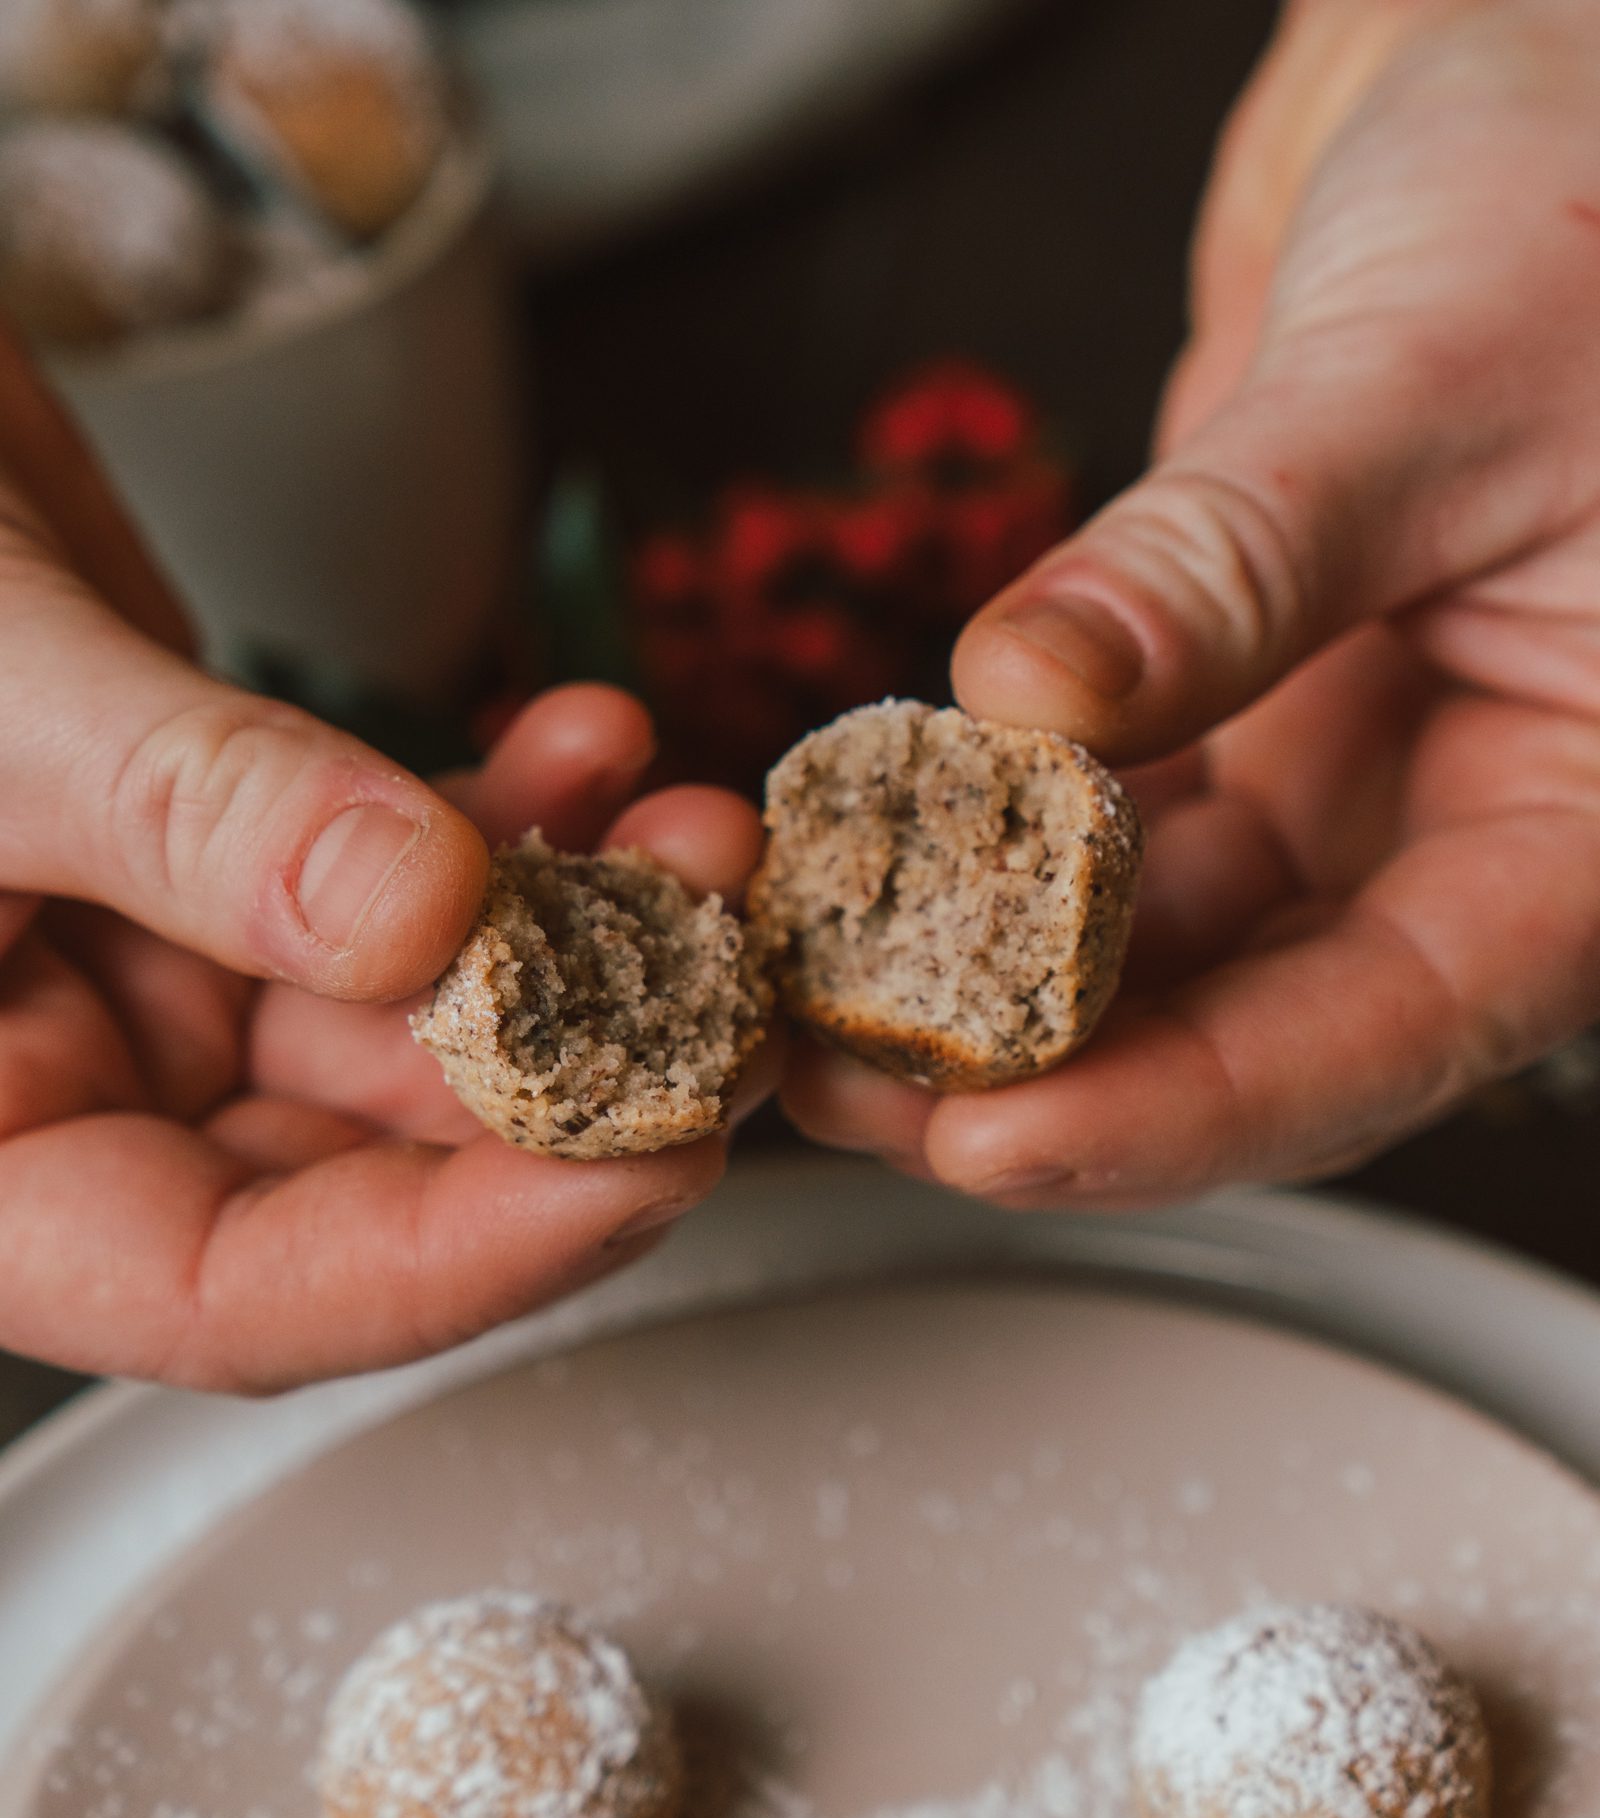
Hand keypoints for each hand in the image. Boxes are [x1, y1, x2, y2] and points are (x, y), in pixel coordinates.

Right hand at [0, 325, 762, 1388]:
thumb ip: (185, 809)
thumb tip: (421, 914)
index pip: (221, 1293)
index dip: (449, 1260)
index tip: (647, 1163)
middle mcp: (63, 1091)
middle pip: (357, 1173)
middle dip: (568, 1083)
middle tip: (726, 993)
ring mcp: (146, 978)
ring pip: (409, 1025)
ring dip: (577, 938)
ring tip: (695, 837)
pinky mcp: (219, 863)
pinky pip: (397, 885)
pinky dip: (511, 825)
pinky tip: (596, 752)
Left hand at [787, 0, 1599, 1206]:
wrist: (1541, 74)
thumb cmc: (1598, 191)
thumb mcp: (1432, 371)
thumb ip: (1233, 559)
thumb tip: (1037, 694)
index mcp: (1585, 819)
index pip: (1389, 1027)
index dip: (1188, 1111)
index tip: (1000, 1141)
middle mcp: (1463, 828)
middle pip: (1245, 1026)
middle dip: (1039, 1076)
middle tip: (849, 1085)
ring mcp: (1344, 778)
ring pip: (1149, 950)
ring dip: (977, 983)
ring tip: (811, 989)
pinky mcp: (1235, 712)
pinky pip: (1091, 832)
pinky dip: (974, 853)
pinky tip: (857, 861)